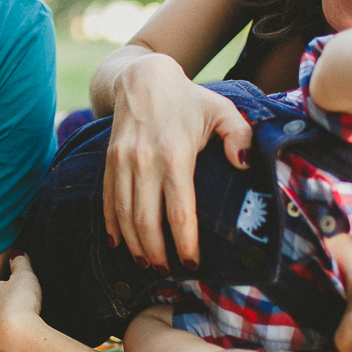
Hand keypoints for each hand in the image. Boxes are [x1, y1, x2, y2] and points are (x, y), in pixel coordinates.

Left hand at [0, 253, 43, 351]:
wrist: (17, 339)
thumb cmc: (20, 304)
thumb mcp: (25, 276)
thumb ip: (21, 263)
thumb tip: (17, 252)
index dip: (9, 290)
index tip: (20, 293)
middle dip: (4, 311)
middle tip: (20, 313)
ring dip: (5, 330)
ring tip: (21, 332)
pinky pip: (3, 348)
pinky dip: (10, 346)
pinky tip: (21, 347)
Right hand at [105, 54, 251, 269]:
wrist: (142, 78)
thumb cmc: (188, 99)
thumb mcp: (222, 109)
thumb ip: (239, 135)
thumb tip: (244, 163)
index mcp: (175, 155)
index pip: (179, 211)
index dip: (185, 243)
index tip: (192, 264)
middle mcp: (145, 162)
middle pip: (146, 221)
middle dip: (156, 252)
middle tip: (168, 272)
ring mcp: (123, 163)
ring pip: (124, 215)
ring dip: (133, 245)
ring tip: (146, 264)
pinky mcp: (109, 161)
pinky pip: (107, 201)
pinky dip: (111, 226)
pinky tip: (118, 244)